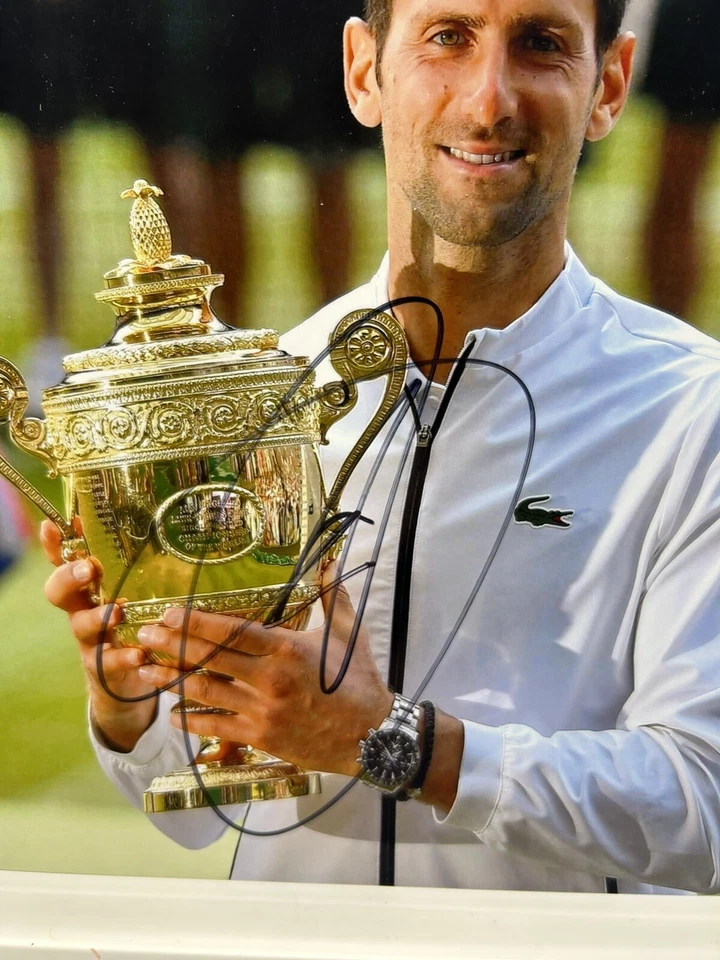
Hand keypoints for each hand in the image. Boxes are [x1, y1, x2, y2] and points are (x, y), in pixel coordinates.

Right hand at [41, 519, 157, 750]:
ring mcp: (90, 640)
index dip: (55, 545)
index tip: (52, 526)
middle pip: (60, 592)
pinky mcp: (104, 668)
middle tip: (88, 570)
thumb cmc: (131, 625)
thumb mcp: (132, 595)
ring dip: (99, 617)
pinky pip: (109, 662)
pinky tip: (139, 654)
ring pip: (83, 626)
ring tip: (117, 612)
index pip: (64, 562)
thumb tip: (155, 528)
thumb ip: (137, 572)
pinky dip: (123, 658)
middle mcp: (81, 612)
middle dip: (70, 578)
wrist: (128, 680)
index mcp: (87, 589)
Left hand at [136, 562, 393, 775]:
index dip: (196, 622)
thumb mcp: (346, 633)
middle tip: (144, 637)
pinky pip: (217, 728)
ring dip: (172, 682)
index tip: (169, 613)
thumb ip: (332, 595)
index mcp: (286, 649)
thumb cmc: (358, 681)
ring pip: (206, 693)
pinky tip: (173, 715)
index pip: (232, 631)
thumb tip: (331, 561)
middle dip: (172, 647)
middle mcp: (268, 679)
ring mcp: (261, 711)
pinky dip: (192, 722)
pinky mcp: (261, 738)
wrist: (372, 735)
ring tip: (146, 673)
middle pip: (209, 659)